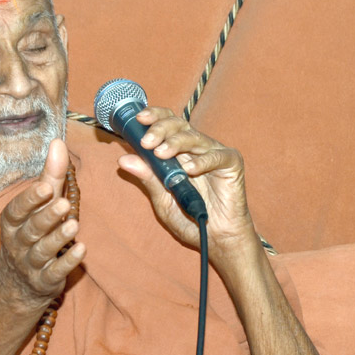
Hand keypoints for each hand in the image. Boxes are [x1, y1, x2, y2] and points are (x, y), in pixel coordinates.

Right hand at [0, 138, 84, 311]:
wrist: (18, 283)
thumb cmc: (32, 231)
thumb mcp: (39, 204)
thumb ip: (50, 176)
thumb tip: (58, 142)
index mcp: (12, 221)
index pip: (17, 209)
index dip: (30, 199)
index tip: (45, 188)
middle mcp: (17, 242)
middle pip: (31, 229)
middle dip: (46, 216)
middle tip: (64, 204)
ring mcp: (30, 263)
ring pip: (43, 250)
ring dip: (58, 238)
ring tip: (74, 225)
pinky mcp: (45, 281)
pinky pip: (55, 272)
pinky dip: (67, 262)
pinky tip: (82, 251)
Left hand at [117, 107, 257, 264]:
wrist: (216, 238)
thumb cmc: (190, 218)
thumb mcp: (162, 199)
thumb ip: (147, 178)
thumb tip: (123, 160)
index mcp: (179, 151)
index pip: (166, 123)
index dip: (154, 116)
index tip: (138, 119)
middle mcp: (196, 148)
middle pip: (179, 124)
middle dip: (160, 129)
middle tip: (147, 142)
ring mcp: (214, 153)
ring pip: (194, 137)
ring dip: (175, 142)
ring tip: (161, 154)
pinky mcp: (231, 163)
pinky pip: (216, 155)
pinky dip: (202, 161)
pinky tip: (189, 170)